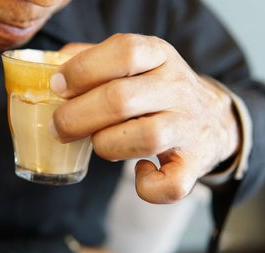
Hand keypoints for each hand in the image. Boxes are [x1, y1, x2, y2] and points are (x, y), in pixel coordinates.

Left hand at [51, 34, 239, 203]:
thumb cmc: (156, 91)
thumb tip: (53, 69)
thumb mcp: (134, 63)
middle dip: (75, 117)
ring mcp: (189, 126)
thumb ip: (94, 59)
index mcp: (159, 55)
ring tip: (98, 143)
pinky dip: (147, 187)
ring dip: (106, 145)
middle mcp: (177, 87)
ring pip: (145, 137)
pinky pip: (171, 184)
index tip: (57, 87)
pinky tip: (139, 171)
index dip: (82, 70)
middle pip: (121, 99)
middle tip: (58, 127)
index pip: (123, 52)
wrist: (211, 119)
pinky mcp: (195, 163)